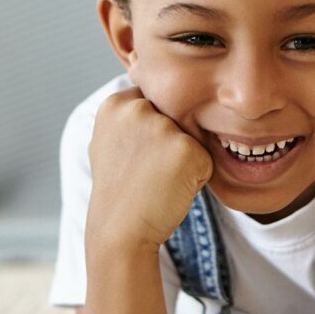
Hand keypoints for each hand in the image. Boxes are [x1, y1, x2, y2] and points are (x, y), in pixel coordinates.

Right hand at [85, 86, 213, 255]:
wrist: (120, 231)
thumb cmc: (119, 189)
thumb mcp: (109, 141)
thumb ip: (128, 115)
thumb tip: (144, 83)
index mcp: (115, 103)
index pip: (154, 102)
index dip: (151, 132)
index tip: (135, 156)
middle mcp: (138, 108)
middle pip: (176, 117)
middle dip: (169, 143)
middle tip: (145, 171)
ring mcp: (163, 127)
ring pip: (192, 137)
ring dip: (184, 160)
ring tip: (157, 180)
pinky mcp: (187, 148)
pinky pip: (206, 158)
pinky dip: (196, 177)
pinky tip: (171, 189)